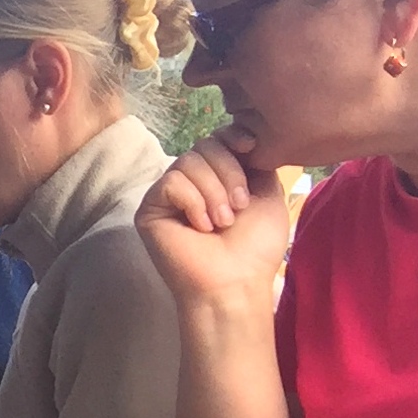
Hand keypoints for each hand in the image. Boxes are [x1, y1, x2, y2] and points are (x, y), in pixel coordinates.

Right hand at [136, 133, 289, 314]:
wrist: (235, 281)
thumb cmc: (255, 247)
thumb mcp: (267, 193)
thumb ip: (255, 161)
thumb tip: (240, 136)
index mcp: (219, 177)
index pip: (219, 138)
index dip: (234, 138)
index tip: (251, 149)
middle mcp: (192, 183)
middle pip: (205, 145)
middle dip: (229, 171)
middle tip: (239, 206)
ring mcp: (169, 196)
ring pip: (188, 162)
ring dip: (213, 192)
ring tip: (221, 223)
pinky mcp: (149, 209)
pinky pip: (172, 183)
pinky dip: (193, 203)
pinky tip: (200, 227)